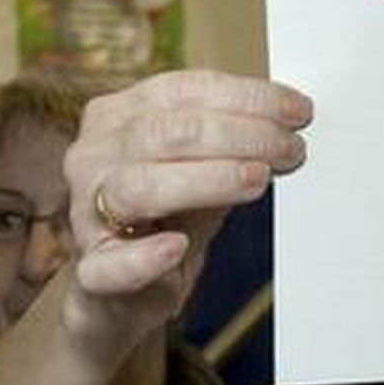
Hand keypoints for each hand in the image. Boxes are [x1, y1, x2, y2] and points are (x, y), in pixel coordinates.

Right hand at [61, 70, 310, 345]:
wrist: (124, 292)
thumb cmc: (168, 219)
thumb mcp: (204, 172)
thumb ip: (235, 147)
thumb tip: (290, 126)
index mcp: (118, 117)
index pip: (183, 92)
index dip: (246, 98)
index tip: (298, 112)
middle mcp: (93, 156)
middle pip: (167, 133)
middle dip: (240, 136)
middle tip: (291, 150)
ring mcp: (85, 213)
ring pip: (140, 186)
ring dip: (208, 180)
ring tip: (257, 180)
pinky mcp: (92, 273)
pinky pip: (110, 264)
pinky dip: (143, 257)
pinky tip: (176, 247)